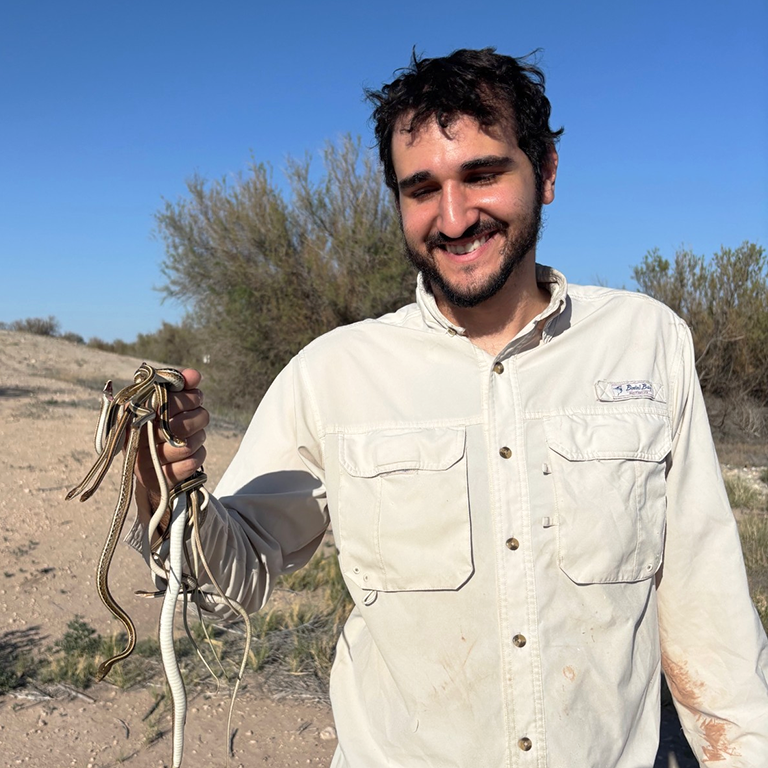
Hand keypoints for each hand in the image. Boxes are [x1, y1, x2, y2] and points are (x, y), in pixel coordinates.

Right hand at [134, 368, 209, 527]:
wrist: (153, 468)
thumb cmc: (161, 427)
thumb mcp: (168, 404)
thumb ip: (180, 387)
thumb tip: (194, 375)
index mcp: (134, 414)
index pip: (166, 402)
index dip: (188, 398)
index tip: (196, 397)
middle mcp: (136, 438)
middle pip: (181, 425)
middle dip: (198, 417)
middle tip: (199, 415)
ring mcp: (146, 462)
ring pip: (188, 445)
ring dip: (198, 437)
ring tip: (194, 434)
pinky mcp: (160, 479)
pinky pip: (192, 463)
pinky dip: (198, 454)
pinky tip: (192, 451)